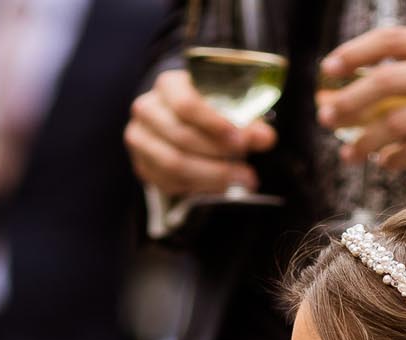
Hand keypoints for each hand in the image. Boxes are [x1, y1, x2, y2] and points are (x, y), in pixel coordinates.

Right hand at [124, 67, 275, 196]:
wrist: (177, 116)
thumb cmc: (208, 107)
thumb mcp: (228, 103)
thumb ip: (247, 119)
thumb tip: (266, 138)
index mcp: (168, 85)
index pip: (186, 105)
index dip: (214, 125)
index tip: (242, 141)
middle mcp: (147, 109)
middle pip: (181, 138)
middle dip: (219, 157)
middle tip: (248, 172)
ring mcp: (139, 139)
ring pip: (174, 165)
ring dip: (211, 177)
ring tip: (240, 181)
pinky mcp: (141, 165)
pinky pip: (168, 183)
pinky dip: (197, 188)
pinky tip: (219, 187)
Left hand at [317, 27, 405, 172]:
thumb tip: (356, 88)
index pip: (390, 40)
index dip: (354, 53)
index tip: (328, 70)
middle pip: (385, 80)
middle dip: (348, 101)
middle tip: (325, 118)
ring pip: (398, 121)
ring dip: (365, 140)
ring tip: (349, 154)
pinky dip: (395, 159)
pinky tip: (385, 163)